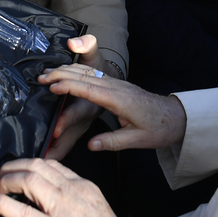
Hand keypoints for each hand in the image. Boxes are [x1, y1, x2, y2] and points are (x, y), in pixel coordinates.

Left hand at [0, 159, 142, 216]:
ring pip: (30, 180)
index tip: (19, 169)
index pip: (53, 164)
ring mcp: (63, 209)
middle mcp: (73, 191)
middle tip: (2, 174)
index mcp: (84, 185)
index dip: (31, 164)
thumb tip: (52, 201)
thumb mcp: (95, 207)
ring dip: (7, 179)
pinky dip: (3, 203)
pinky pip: (23, 212)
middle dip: (15, 166)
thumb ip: (75, 199)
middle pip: (38, 165)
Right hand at [40, 62, 186, 152]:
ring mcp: (117, 84)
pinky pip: (94, 76)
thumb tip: (91, 145)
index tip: (52, 86)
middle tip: (41, 77)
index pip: (90, 89)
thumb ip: (113, 142)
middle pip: (85, 77)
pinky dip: (77, 73)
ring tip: (48, 72)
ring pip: (88, 73)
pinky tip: (67, 73)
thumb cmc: (158, 128)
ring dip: (67, 71)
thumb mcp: (138, 140)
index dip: (70, 86)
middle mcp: (116, 88)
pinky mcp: (117, 86)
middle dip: (62, 74)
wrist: (175, 116)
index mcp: (119, 100)